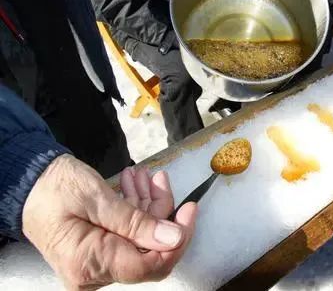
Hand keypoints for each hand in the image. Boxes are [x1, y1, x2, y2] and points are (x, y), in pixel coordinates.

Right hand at [22, 154, 196, 289]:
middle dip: (160, 213)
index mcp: (91, 264)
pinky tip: (135, 184)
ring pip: (140, 238)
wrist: (27, 181)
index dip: (177, 238)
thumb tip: (175, 238)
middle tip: (160, 180)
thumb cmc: (54, 188)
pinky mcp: (99, 249)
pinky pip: (128, 234)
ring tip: (144, 176)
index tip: (190, 210)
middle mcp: (95, 272)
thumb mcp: (98, 199)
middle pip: (149, 250)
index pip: (150, 265)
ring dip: (147, 205)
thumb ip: (137, 222)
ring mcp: (97, 262)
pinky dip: (135, 209)